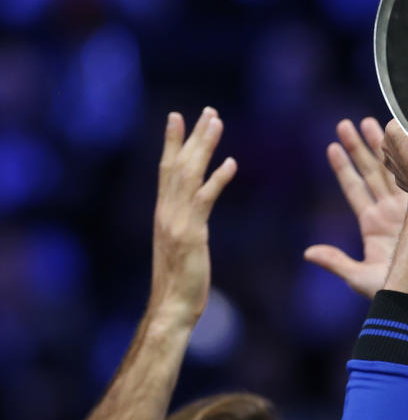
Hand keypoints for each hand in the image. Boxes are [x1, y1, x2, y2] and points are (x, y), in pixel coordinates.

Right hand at [150, 108, 235, 326]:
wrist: (171, 308)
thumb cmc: (179, 286)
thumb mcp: (181, 251)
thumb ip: (184, 231)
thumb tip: (191, 224)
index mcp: (164, 214)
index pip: (166, 170)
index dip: (172, 143)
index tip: (177, 118)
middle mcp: (166, 212)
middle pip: (178, 165)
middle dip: (193, 136)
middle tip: (207, 111)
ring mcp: (177, 221)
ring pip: (190, 174)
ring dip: (204, 147)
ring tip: (217, 122)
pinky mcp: (191, 234)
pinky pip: (205, 200)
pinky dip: (218, 179)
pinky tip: (231, 163)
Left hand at [304, 118, 407, 298]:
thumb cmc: (397, 293)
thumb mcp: (360, 278)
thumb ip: (336, 263)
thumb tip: (308, 253)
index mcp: (371, 225)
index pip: (353, 189)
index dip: (342, 168)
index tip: (332, 147)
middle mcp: (388, 213)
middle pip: (369, 173)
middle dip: (358, 148)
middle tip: (346, 123)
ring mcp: (407, 209)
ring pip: (390, 171)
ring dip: (380, 147)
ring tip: (369, 122)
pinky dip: (404, 159)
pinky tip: (400, 140)